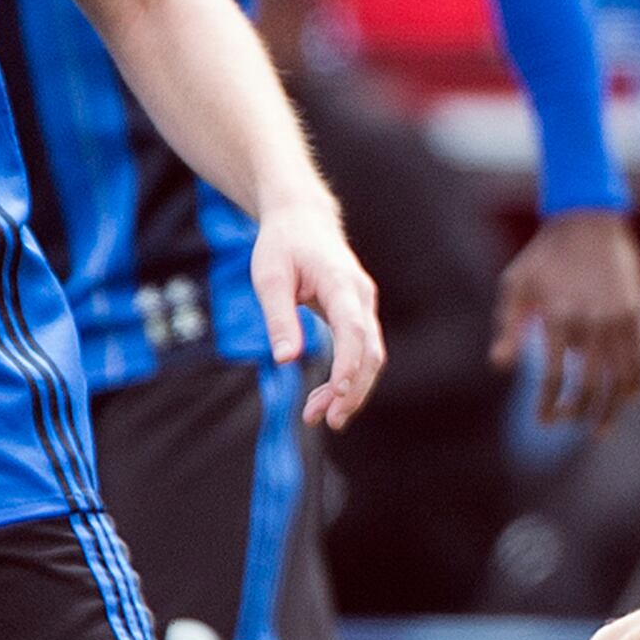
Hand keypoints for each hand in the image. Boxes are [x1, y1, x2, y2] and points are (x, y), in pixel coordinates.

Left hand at [251, 200, 386, 428]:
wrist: (302, 219)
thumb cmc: (282, 245)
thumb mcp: (269, 277)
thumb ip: (279, 318)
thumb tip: (285, 360)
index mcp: (340, 282)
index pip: (353, 330)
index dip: (348, 364)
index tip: (337, 394)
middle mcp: (361, 296)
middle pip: (369, 351)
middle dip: (351, 390)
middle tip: (324, 420)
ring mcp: (364, 306)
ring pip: (370, 357)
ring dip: (351, 390)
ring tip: (320, 416)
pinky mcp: (358, 316)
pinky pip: (361, 352)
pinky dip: (349, 377)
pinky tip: (328, 397)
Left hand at [493, 210, 639, 427]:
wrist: (588, 218)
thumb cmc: (544, 254)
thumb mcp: (516, 283)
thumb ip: (507, 326)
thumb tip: (500, 366)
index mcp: (557, 316)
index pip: (554, 377)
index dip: (548, 405)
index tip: (543, 421)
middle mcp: (591, 321)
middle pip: (589, 385)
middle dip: (577, 413)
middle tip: (566, 423)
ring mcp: (618, 319)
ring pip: (621, 379)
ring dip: (611, 409)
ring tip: (600, 428)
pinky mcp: (637, 314)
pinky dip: (635, 383)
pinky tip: (626, 397)